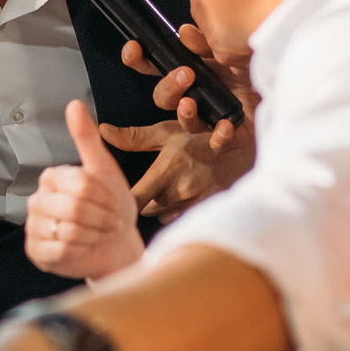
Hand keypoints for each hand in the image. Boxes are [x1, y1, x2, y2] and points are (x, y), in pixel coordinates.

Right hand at [25, 102, 145, 278]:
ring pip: (68, 229)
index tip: (112, 203)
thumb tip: (74, 105)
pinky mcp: (36, 251)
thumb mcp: (104, 170)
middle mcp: (38, 200)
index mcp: (52, 178)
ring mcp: (34, 226)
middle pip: (74, 206)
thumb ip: (87, 139)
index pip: (79, 183)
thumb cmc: (111, 208)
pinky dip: (80, 250)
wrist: (116, 245)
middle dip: (100, 217)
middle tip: (108, 222)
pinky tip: (84, 247)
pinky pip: (60, 249)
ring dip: (93, 234)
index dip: (103, 197)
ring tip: (97, 233)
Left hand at [99, 115, 253, 220]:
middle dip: (144, 201)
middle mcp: (180, 191)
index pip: (133, 198)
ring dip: (162, 207)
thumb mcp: (168, 133)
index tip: (116, 197)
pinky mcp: (206, 212)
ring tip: (167, 191)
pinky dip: (178, 211)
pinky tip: (182, 198)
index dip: (123, 200)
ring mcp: (195, 205)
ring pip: (164, 216)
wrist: (246, 153)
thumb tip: (103, 131)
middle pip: (146, 209)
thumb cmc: (203, 138)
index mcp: (167, 171)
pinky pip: (181, 218)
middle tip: (148, 188)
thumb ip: (134, 137)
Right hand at [120, 22, 258, 155]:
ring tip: (191, 104)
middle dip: (168, 87)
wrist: (288, 80)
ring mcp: (212, 116)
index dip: (139, 59)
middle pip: (164, 99)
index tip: (133, 49)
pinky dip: (219, 136)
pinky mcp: (232, 135)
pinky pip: (218, 142)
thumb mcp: (229, 48)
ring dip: (185, 115)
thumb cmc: (255, 64)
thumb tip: (184, 33)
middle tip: (184, 75)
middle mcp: (197, 95)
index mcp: (191, 71)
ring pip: (187, 123)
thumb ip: (205, 43)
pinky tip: (224, 127)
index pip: (155, 67)